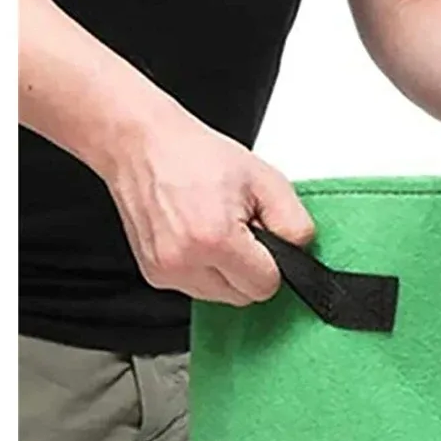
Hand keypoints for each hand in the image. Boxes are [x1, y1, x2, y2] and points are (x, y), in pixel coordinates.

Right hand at [100, 105, 313, 304]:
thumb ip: (295, 223)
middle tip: (236, 228)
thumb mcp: (264, 179)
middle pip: (245, 297)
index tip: (260, 236)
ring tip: (214, 229)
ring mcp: (166, 272)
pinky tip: (196, 237)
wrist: (139, 143)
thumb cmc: (195, 155)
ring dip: (227, 272)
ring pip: (222, 297)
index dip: (271, 261)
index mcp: (215, 239)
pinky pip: (197, 289)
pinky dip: (204, 270)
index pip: (266, 286)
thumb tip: (300, 253)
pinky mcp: (154, 276)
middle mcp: (185, 261)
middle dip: (249, 267)